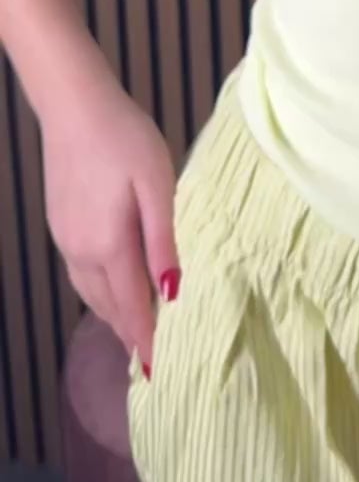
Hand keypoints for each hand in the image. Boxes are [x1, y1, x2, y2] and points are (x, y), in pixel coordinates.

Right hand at [42, 66, 178, 375]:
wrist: (74, 106)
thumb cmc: (124, 138)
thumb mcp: (157, 183)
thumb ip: (164, 239)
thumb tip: (173, 291)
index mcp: (109, 247)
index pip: (133, 309)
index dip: (148, 343)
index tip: (162, 375)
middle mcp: (82, 253)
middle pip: (110, 308)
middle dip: (132, 336)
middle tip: (156, 362)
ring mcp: (67, 240)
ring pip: (93, 294)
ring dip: (116, 316)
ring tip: (138, 335)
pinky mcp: (61, 226)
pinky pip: (83, 275)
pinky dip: (101, 293)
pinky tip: (114, 289)